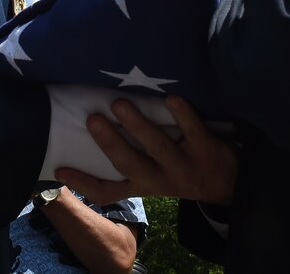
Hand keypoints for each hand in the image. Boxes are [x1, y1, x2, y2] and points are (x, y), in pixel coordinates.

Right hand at [55, 95, 238, 206]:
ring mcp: (183, 165)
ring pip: (158, 147)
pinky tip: (171, 99)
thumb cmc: (181, 170)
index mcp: (143, 185)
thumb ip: (132, 161)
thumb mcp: (155, 177)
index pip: (108, 191)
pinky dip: (182, 115)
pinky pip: (192, 131)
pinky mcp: (205, 150)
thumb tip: (96, 134)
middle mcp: (160, 179)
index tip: (60, 167)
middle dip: (110, 142)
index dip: (83, 183)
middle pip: (129, 165)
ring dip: (138, 126)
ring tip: (119, 104)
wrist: (229, 183)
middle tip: (92, 119)